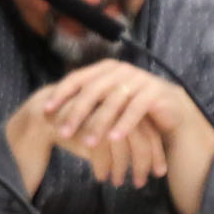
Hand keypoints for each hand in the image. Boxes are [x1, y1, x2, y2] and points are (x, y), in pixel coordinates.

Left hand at [36, 61, 190, 185]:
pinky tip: (114, 138)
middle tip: (62, 134)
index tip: (45, 111)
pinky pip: (137, 109)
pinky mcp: (156, 92)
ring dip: (99, 123)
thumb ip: (83, 101)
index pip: (77, 79)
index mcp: (105, 69)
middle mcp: (122, 71)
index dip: (60, 94)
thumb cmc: (128, 106)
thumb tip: (44, 112)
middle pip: (93, 91)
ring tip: (88, 143)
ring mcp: (140, 79)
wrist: (168, 107)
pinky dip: (124, 124)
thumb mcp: (104, 101)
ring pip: (114, 101)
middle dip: (76, 113)